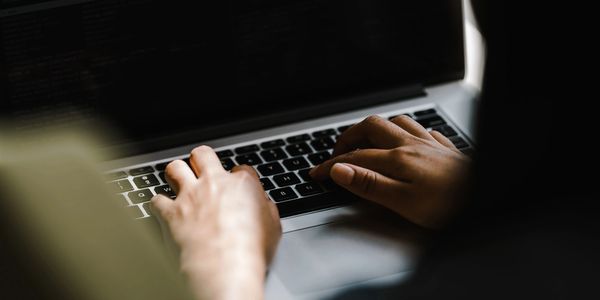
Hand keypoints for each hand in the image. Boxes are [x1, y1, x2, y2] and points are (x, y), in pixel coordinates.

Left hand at [151, 146, 280, 299]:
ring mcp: (190, 196)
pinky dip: (158, 204)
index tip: (237, 188)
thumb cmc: (251, 249)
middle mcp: (214, 184)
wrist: (224, 266)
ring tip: (178, 181)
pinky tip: (161, 209)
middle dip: (201, 160)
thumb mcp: (273, 227)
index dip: (238, 178)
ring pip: (175, 168)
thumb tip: (264, 207)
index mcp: (242, 184)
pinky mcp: (171, 213)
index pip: (241, 168)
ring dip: (176, 173)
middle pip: (203, 154)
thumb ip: (267, 210)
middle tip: (202, 169)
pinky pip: (156, 200)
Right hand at [310, 115, 470, 228]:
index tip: (316, 173)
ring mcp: (430, 144)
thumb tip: (340, 171)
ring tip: (366, 141)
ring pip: (397, 123)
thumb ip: (369, 184)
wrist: (488, 199)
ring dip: (376, 129)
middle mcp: (412, 145)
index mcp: (398, 159)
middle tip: (336, 152)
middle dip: (349, 136)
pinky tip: (408, 139)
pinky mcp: (445, 150)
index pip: (355, 158)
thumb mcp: (403, 202)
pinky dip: (406, 131)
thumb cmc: (450, 206)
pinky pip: (422, 130)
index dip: (332, 165)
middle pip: (372, 127)